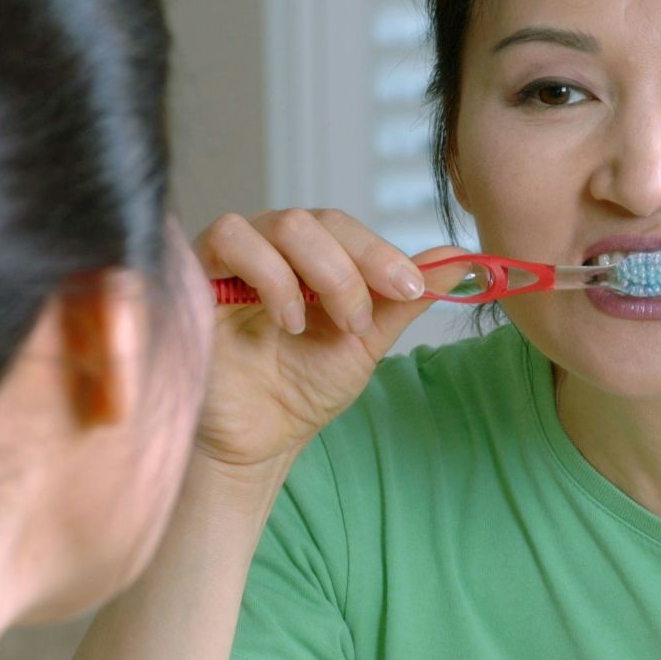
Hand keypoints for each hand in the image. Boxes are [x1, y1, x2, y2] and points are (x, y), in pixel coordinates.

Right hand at [192, 208, 463, 468]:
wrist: (258, 440)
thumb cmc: (303, 389)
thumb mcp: (366, 342)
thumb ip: (403, 300)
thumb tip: (463, 260)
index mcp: (311, 257)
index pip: (346, 227)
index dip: (381, 252)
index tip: (412, 289)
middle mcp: (272, 248)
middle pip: (316, 219)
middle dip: (352, 269)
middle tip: (360, 323)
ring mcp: (234, 258)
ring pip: (281, 222)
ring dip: (317, 272)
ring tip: (316, 326)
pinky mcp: (198, 274)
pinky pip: (230, 239)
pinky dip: (269, 274)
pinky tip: (285, 319)